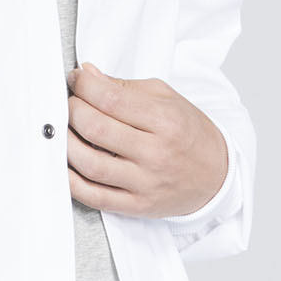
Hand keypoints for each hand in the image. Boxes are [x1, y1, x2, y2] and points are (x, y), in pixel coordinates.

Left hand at [65, 62, 227, 217]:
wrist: (216, 175)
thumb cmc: (188, 133)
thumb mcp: (166, 99)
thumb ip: (124, 87)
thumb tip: (88, 74)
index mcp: (165, 121)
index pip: (111, 99)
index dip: (84, 86)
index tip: (76, 80)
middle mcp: (155, 153)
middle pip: (96, 129)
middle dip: (72, 111)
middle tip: (69, 104)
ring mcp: (145, 183)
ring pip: (90, 164)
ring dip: (66, 144)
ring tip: (64, 131)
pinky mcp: (136, 206)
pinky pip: (94, 196)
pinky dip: (71, 182)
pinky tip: (65, 165)